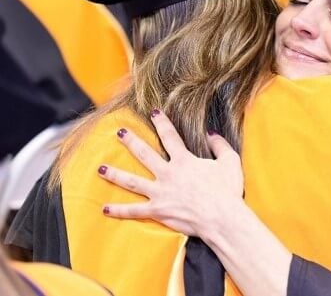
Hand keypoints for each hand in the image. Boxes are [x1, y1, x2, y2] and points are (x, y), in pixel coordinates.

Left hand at [98, 110, 243, 238]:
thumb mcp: (230, 161)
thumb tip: (210, 132)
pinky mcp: (158, 211)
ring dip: (115, 174)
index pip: (170, 136)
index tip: (153, 112)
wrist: (222, 218)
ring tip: (100, 168)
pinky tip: (104, 209)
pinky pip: (134, 211)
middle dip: (131, 141)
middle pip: (144, 154)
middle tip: (119, 132)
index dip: (161, 122)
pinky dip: (119, 211)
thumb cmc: (228, 190)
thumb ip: (219, 144)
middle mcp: (168, 174)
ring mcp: (160, 193)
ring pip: (132, 181)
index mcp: (184, 161)